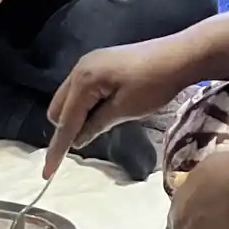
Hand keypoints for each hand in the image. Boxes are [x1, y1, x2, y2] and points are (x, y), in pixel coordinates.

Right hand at [44, 36, 196, 176]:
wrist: (179, 55)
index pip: (65, 121)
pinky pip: (80, 90)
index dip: (57, 149)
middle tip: (88, 140)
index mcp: (83, 79)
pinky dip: (85, 105)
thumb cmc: (154, 83)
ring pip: (68, 98)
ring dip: (75, 116)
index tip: (48, 173)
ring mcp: (88, 63)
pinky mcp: (99, 63)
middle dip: (65, 129)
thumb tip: (76, 140)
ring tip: (98, 126)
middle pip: (58, 108)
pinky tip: (102, 111)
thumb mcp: (125, 109)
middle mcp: (79, 68)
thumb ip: (96, 125)